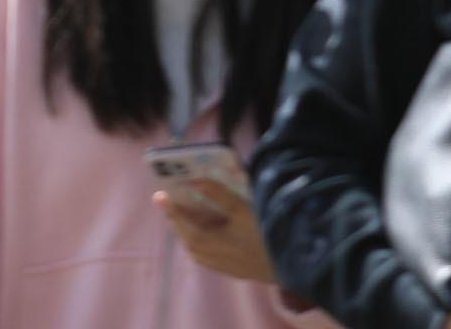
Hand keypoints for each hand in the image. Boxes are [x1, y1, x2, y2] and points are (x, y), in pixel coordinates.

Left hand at [155, 165, 276, 286]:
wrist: (291, 261)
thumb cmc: (266, 231)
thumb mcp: (243, 209)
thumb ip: (219, 195)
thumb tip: (197, 180)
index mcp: (215, 243)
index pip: (186, 226)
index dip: (172, 210)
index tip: (158, 195)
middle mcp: (216, 258)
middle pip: (190, 241)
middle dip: (178, 222)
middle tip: (170, 204)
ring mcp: (226, 266)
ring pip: (198, 252)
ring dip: (189, 234)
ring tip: (185, 218)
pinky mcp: (236, 271)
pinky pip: (209, 259)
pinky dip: (201, 246)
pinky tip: (207, 236)